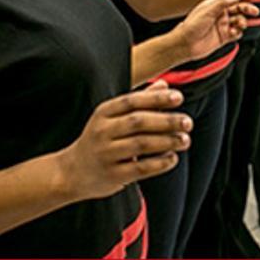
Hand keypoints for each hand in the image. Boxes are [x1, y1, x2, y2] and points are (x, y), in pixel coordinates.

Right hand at [59, 81, 190, 199]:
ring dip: (167, 141)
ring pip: (141, 144)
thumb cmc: (99, 140)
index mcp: (103, 113)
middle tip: (188, 122)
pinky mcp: (113, 175)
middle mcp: (102, 131)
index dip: (156, 98)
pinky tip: (172, 158)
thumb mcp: (112, 118)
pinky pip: (141, 168)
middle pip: (139, 122)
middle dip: (167, 121)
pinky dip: (160, 162)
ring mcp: (106, 154)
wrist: (71, 172)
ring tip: (184, 140)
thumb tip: (164, 84)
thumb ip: (139, 102)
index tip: (179, 97)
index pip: (132, 101)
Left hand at [173, 0, 258, 61]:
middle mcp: (220, 14)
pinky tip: (234, 32)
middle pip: (238, 8)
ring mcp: (222, 25)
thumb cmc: (192, 25)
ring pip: (239, 20)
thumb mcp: (207, 10)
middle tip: (254, 11)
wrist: (186, 44)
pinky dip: (238, 32)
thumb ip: (222, 2)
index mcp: (215, 5)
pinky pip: (237, 33)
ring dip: (243, 21)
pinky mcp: (224, 37)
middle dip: (247, 9)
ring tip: (241, 24)